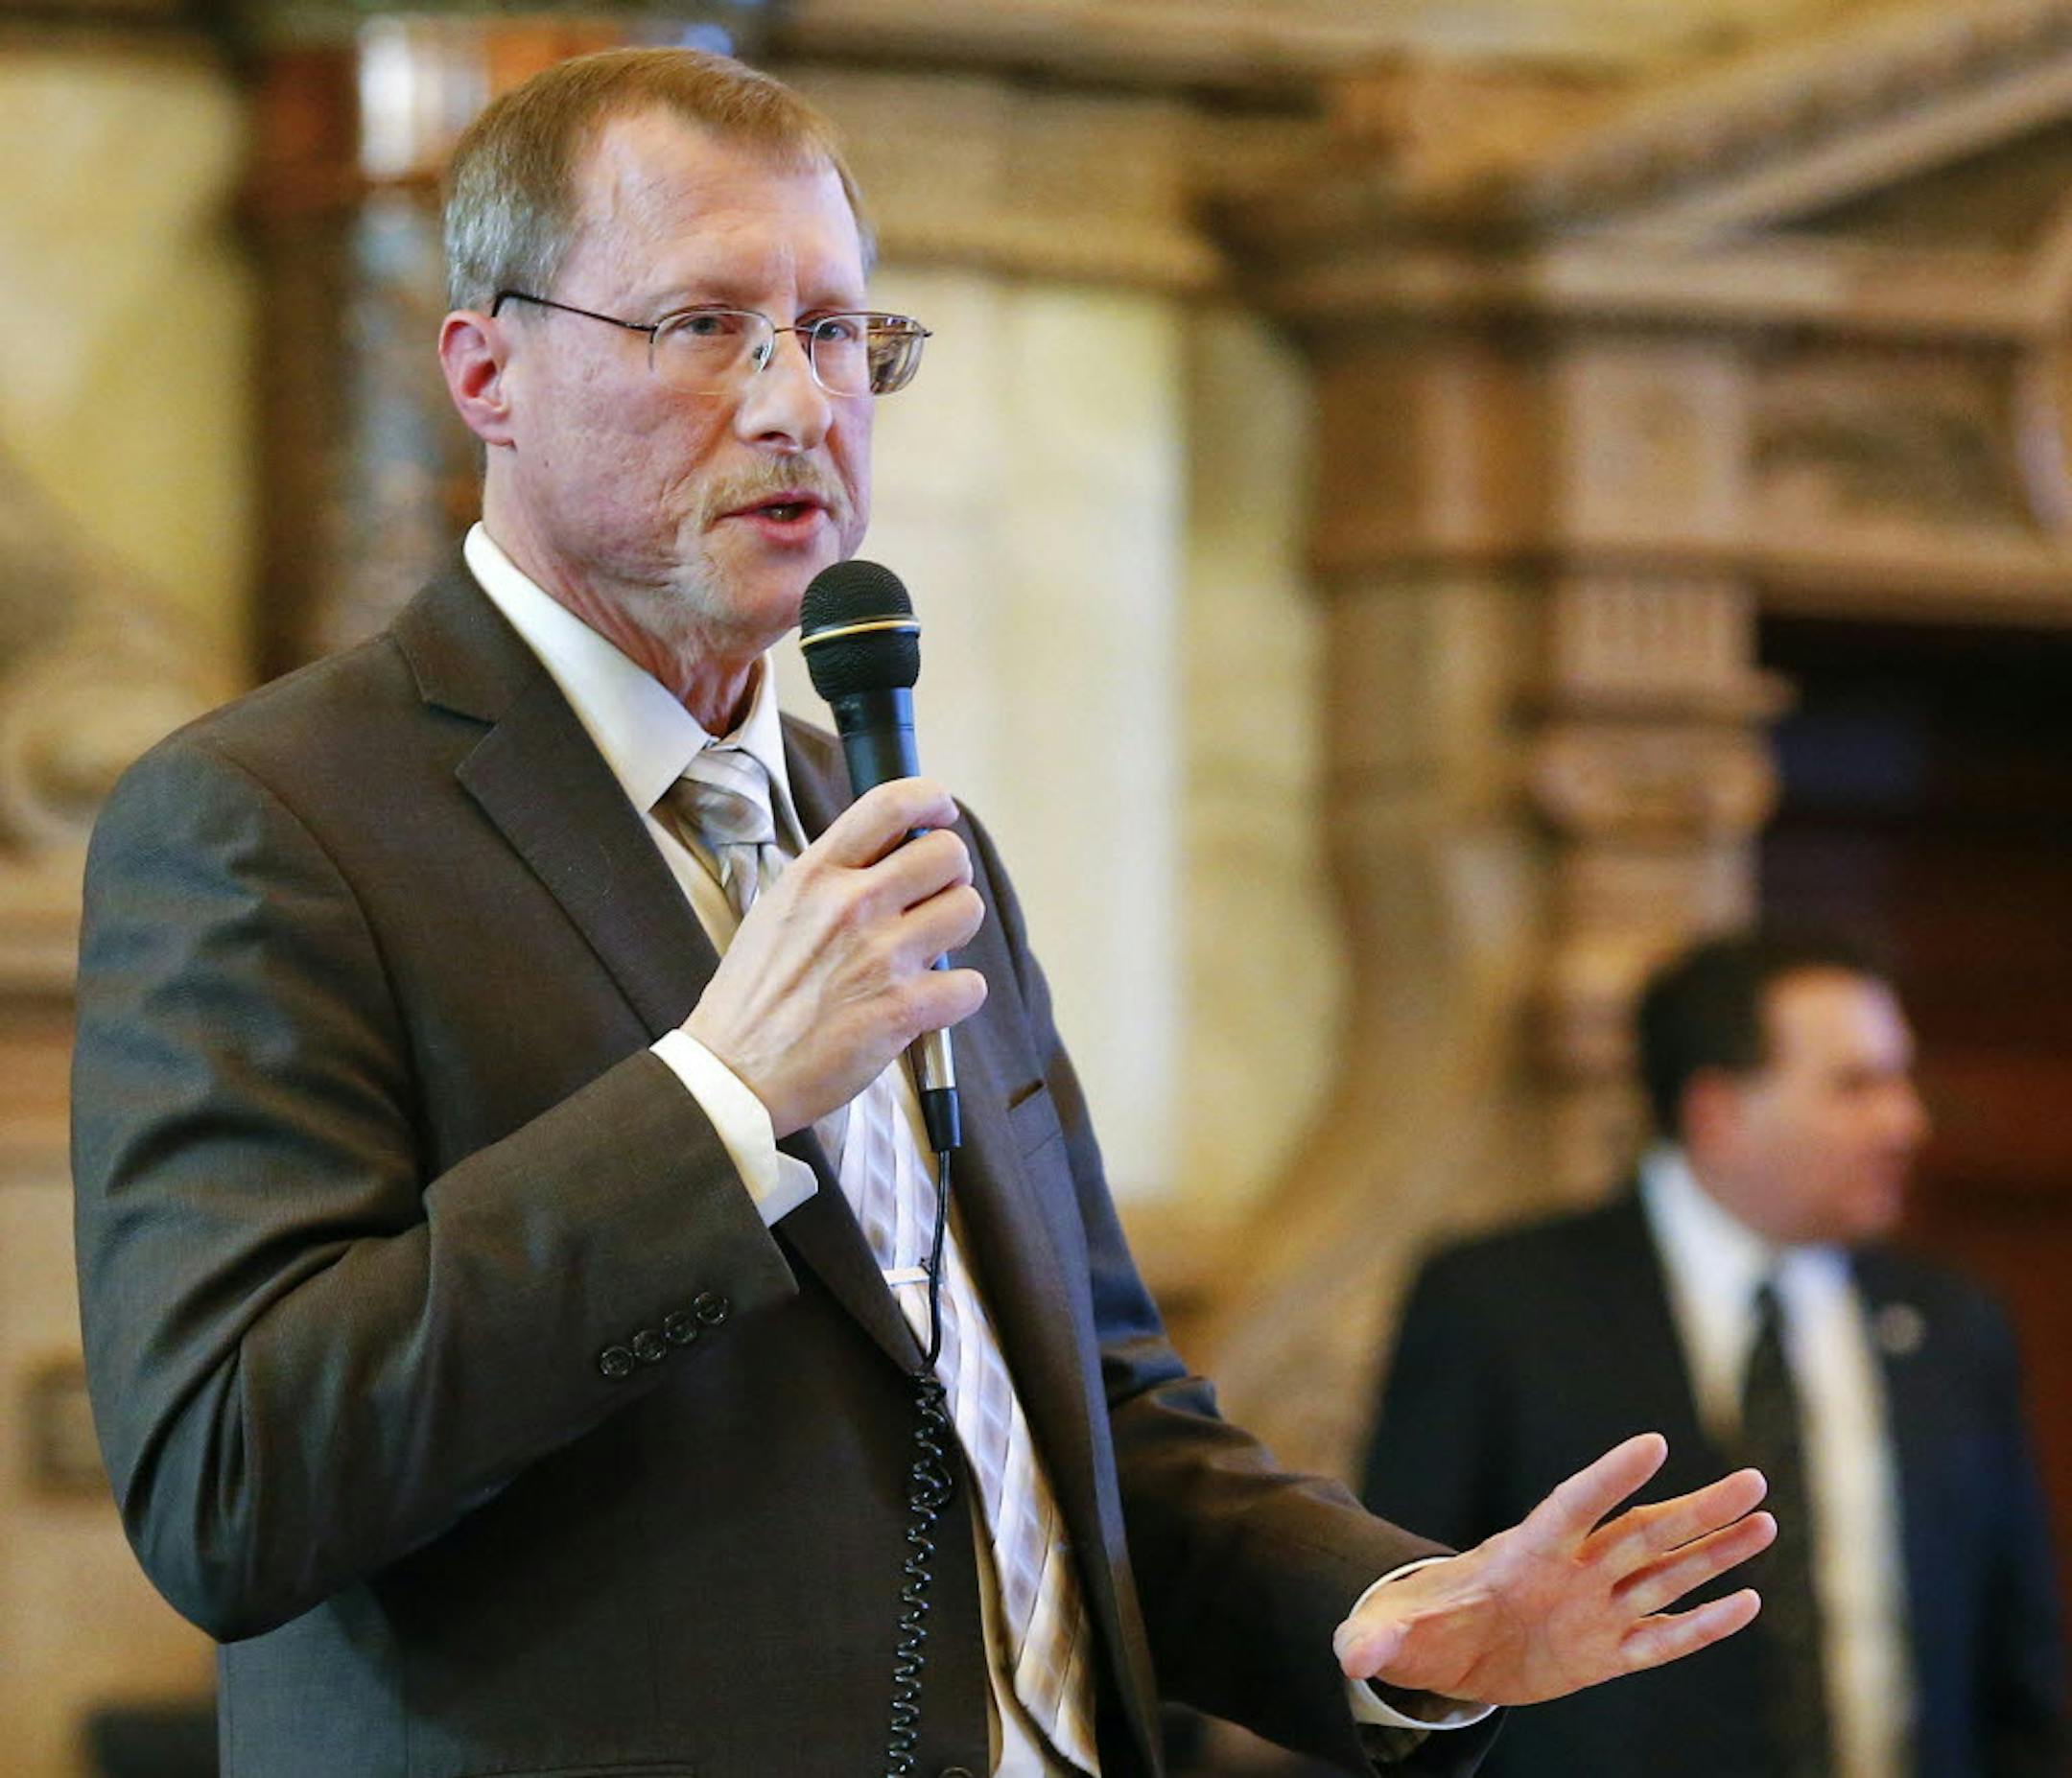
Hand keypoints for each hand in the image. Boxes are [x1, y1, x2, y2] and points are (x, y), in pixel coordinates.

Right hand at [683, 777, 986, 1136]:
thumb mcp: (777, 911)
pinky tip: (927, 1003)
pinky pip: (970, 984)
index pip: (890, 804)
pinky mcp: (902, 1009)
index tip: (941, 815)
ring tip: (927, 951)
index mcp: (815, 875)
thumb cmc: (753, 996)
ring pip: (967, 910)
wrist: (734, 1072)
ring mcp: (880, 956)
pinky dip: (957, 996)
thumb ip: (830, 880)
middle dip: (951, 876)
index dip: (930, 800)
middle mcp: (851, 905)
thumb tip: (889, 857)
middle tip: (933, 900)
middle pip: (947, 855)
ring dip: (956, 930)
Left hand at [1335, 1433, 1772, 1707]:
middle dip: (1696, 1509)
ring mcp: (1594, 1608)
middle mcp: (1570, 1572)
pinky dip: (1703, 1625)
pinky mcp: (1605, 1651)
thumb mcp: (1388, 1635)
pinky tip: (1747, 1603)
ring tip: (1765, 1521)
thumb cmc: (1417, 1627)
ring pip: (1666, 1575)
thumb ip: (1375, 1639)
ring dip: (1715, 1552)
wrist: (1445, 1653)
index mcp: (1521, 1553)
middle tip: (1753, 1480)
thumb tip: (1350, 1655)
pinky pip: (1663, 1637)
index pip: (1573, 1506)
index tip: (1652, 1443)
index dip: (1609, 1478)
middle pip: (1642, 1533)